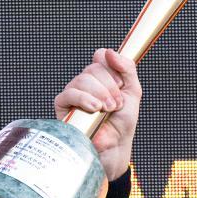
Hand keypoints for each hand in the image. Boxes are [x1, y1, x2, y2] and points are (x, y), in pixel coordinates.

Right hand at [54, 49, 141, 181]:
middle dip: (110, 86)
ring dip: (101, 94)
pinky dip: (84, 99)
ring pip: (83, 79)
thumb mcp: (133, 92)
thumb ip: (127, 69)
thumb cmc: (122, 122)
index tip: (121, 84)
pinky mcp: (63, 106)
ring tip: (108, 110)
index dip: (112, 67)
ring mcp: (74, 92)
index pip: (101, 56)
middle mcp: (86, 82)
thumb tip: (108, 52)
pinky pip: (69, 93)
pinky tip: (94, 109)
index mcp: (102, 76)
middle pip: (94, 68)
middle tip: (116, 104)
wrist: (116, 145)